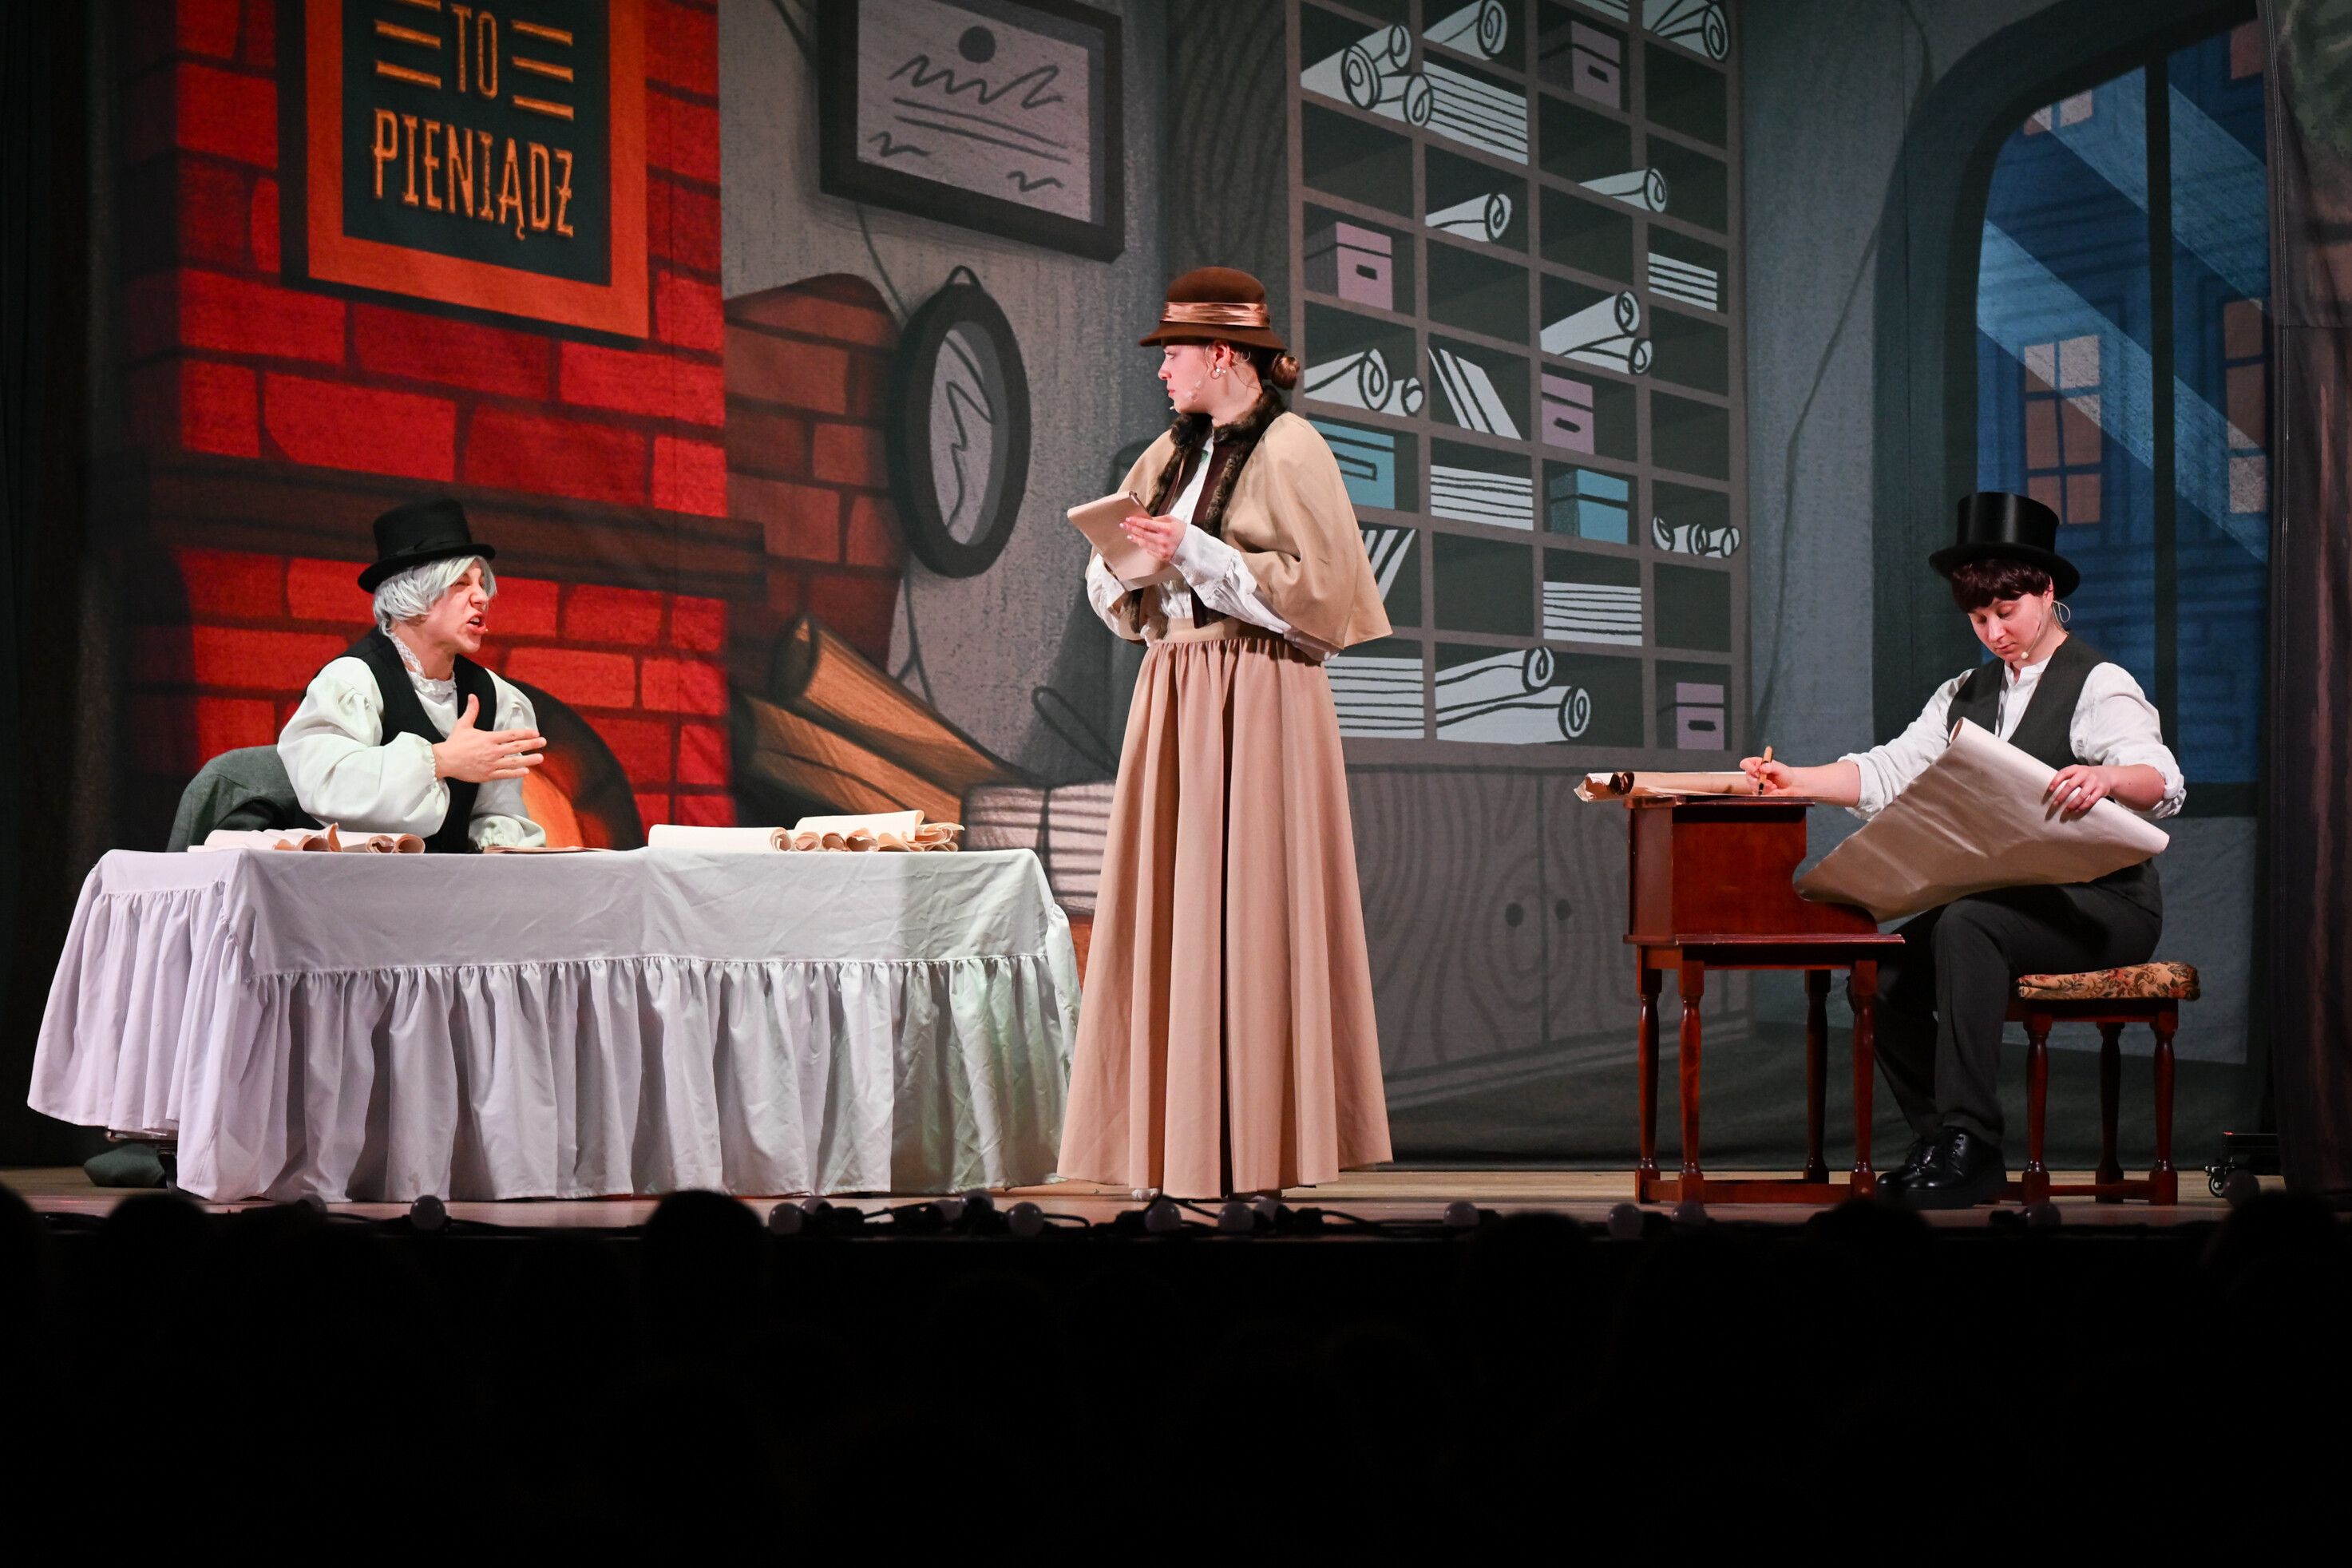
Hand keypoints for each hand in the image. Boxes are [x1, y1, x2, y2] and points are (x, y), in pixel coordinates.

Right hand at [431, 694, 545, 783]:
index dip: (525, 733)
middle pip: (516, 747)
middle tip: (543, 742)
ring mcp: (491, 764)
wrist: (444, 761)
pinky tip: (526, 771)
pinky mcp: (488, 775)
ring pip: (514, 762)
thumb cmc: (454, 743)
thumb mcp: (463, 725)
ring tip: (540, 758)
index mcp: (488, 738)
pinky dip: (516, 773)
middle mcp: (492, 751)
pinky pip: (505, 774)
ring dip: (528, 760)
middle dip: (532, 744)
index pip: (511, 735)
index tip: (535, 733)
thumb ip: (472, 711)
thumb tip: (473, 696)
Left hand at [1119, 511, 1185, 562]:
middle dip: (1131, 529)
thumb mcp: (1175, 521)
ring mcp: (1162, 550)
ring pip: (1144, 544)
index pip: (1147, 524)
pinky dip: (1144, 546)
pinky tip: (1140, 542)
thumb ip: (1161, 520)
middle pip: (1143, 534)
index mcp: (1166, 529)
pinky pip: (1150, 551)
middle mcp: (1163, 540)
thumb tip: (1148, 520)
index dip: (1136, 521)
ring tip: (1129, 535)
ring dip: (1135, 539)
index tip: (1128, 519)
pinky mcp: (1162, 557)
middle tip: (1123, 525)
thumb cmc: (1186, 533)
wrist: (1196, 550)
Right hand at [1740, 756, 1797, 793]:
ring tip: (1774, 786)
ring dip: (1765, 788)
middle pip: (1749, 778)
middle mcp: (1754, 774)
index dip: (1748, 767)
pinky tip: (1773, 790)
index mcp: (1757, 764)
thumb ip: (1771, 766)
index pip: (1745, 764)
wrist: (1791, 786)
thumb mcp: (1780, 768)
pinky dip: (1767, 793)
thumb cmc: (1785, 774)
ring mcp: (1755, 784)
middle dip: (1760, 781)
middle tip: (1770, 782)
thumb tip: (1762, 767)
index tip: (1756, 771)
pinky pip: (1758, 794)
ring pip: (1754, 787)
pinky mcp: (1758, 792)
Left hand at [2045, 763, 2112, 818]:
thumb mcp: (2077, 772)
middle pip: (2071, 785)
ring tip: (2066, 810)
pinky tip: (2077, 810)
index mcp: (2076, 768)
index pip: (2063, 773)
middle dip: (2061, 796)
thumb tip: (2050, 790)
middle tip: (2054, 804)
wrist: (2107, 775)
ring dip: (2072, 804)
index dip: (2055, 781)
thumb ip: (2066, 777)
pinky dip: (2083, 807)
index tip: (2049, 791)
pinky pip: (2091, 800)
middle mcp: (2085, 773)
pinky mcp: (2101, 789)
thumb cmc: (2086, 776)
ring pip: (2081, 795)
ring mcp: (2094, 781)